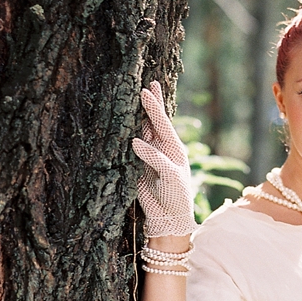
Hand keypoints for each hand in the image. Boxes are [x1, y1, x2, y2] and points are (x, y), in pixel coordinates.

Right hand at [131, 81, 195, 237]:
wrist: (168, 217)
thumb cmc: (175, 197)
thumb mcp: (170, 177)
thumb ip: (155, 158)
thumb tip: (135, 141)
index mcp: (174, 148)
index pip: (163, 123)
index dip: (154, 107)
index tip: (146, 91)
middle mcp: (162, 148)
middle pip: (155, 121)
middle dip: (152, 103)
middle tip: (149, 82)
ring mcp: (150, 155)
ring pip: (143, 130)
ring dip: (140, 115)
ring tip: (138, 95)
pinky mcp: (138, 164)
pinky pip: (132, 145)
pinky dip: (129, 133)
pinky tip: (126, 122)